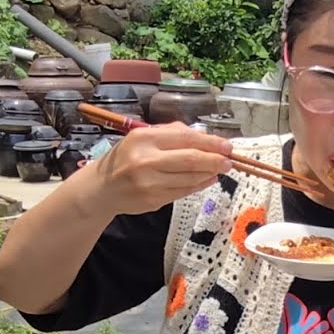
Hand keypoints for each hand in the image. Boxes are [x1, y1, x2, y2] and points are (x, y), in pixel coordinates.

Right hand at [87, 123, 233, 215]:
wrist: (103, 188)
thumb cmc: (126, 158)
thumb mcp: (142, 137)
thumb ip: (171, 134)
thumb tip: (204, 137)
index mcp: (144, 138)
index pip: (185, 138)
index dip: (211, 142)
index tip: (227, 146)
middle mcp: (145, 160)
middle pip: (191, 159)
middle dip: (215, 160)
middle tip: (229, 161)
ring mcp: (150, 183)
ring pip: (190, 178)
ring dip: (209, 173)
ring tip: (220, 169)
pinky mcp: (154, 200)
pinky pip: (183, 191)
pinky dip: (199, 185)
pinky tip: (207, 179)